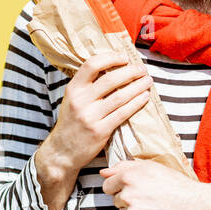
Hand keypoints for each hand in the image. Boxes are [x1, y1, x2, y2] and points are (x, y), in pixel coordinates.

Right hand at [46, 50, 151, 173]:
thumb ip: (88, 85)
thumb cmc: (72, 123)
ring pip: (120, 96)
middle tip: (142, 69)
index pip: (92, 64)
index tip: (124, 57)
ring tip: (148, 81)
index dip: (110, 58)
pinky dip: (136, 103)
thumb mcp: (72, 99)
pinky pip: (123, 113)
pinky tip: (144, 97)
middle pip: (110, 79)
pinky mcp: (100, 131)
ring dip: (137, 86)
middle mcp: (80, 100)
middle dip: (131, 72)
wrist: (62, 152)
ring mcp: (90, 116)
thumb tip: (112, 66)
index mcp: (73, 89)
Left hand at [99, 159, 210, 209]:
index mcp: (129, 177)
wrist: (193, 205)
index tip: (132, 189)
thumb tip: (103, 172)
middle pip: (115, 200)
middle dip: (127, 199)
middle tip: (147, 198)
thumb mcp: (150, 167)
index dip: (118, 187)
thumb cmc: (173, 184)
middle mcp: (128, 195)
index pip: (107, 186)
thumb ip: (123, 167)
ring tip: (150, 208)